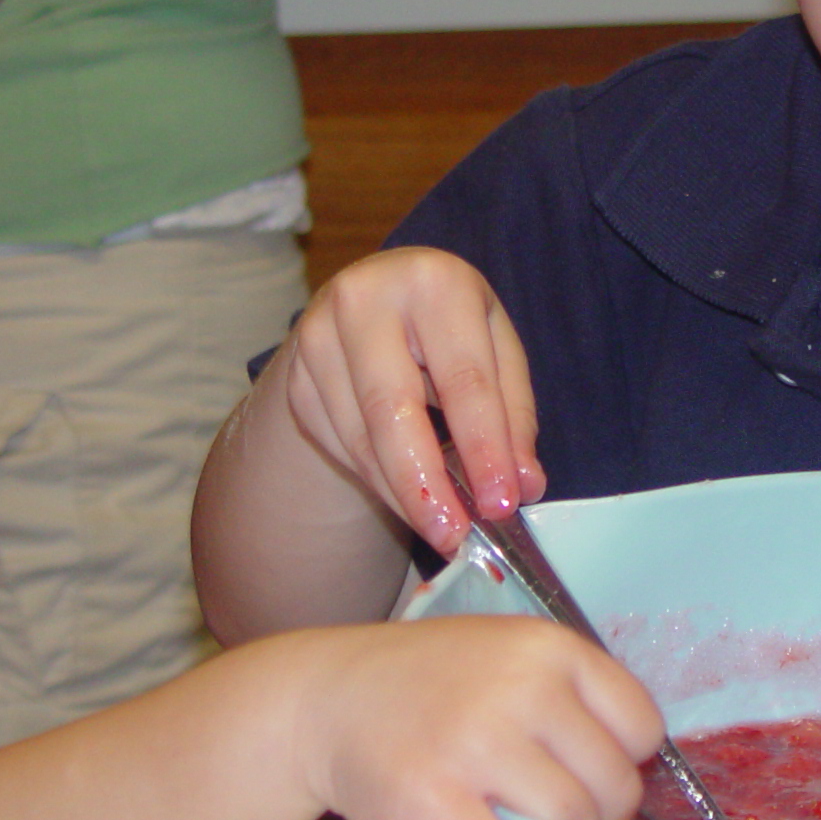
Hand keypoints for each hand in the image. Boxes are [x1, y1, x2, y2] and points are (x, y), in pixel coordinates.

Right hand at [280, 248, 543, 556]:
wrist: (374, 300)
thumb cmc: (449, 327)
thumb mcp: (497, 349)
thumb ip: (513, 415)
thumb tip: (524, 484)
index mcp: (433, 283)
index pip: (463, 379)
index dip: (484, 446)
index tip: (501, 502)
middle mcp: (365, 300)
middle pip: (393, 410)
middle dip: (427, 483)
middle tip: (455, 535)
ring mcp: (318, 339)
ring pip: (361, 437)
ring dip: (404, 494)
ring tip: (441, 529)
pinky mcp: (296, 379)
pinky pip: (340, 446)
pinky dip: (378, 483)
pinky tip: (408, 500)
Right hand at [285, 616, 663, 819]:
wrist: (322, 697)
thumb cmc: (425, 687)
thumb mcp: (504, 655)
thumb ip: (567, 698)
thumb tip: (625, 781)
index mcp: (549, 646)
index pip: (642, 726)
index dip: (623, 765)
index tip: (591, 782)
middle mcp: (521, 684)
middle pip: (613, 787)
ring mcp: (475, 738)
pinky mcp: (429, 793)